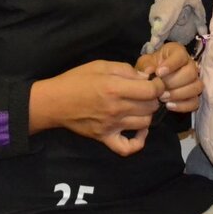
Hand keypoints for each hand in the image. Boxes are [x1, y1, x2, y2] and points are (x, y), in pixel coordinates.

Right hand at [29, 61, 163, 156]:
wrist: (55, 102)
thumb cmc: (76, 80)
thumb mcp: (100, 65)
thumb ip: (125, 69)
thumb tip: (145, 77)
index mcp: (114, 88)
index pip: (151, 91)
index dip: (158, 85)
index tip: (154, 82)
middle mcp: (116, 109)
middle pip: (150, 107)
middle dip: (153, 98)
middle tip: (146, 93)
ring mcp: (111, 126)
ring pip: (144, 123)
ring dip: (147, 114)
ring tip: (140, 107)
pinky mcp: (105, 138)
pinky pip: (127, 148)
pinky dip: (138, 142)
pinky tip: (139, 130)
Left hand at [136, 42, 202, 113]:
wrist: (152, 80)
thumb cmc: (150, 67)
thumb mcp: (145, 63)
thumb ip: (146, 65)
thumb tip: (149, 71)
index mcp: (178, 52)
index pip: (181, 55)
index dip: (171, 64)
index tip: (158, 72)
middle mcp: (190, 65)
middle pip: (191, 72)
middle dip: (174, 82)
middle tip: (160, 88)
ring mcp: (194, 81)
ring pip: (197, 87)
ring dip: (179, 94)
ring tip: (163, 97)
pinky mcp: (193, 96)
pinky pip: (195, 102)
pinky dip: (183, 105)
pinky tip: (169, 106)